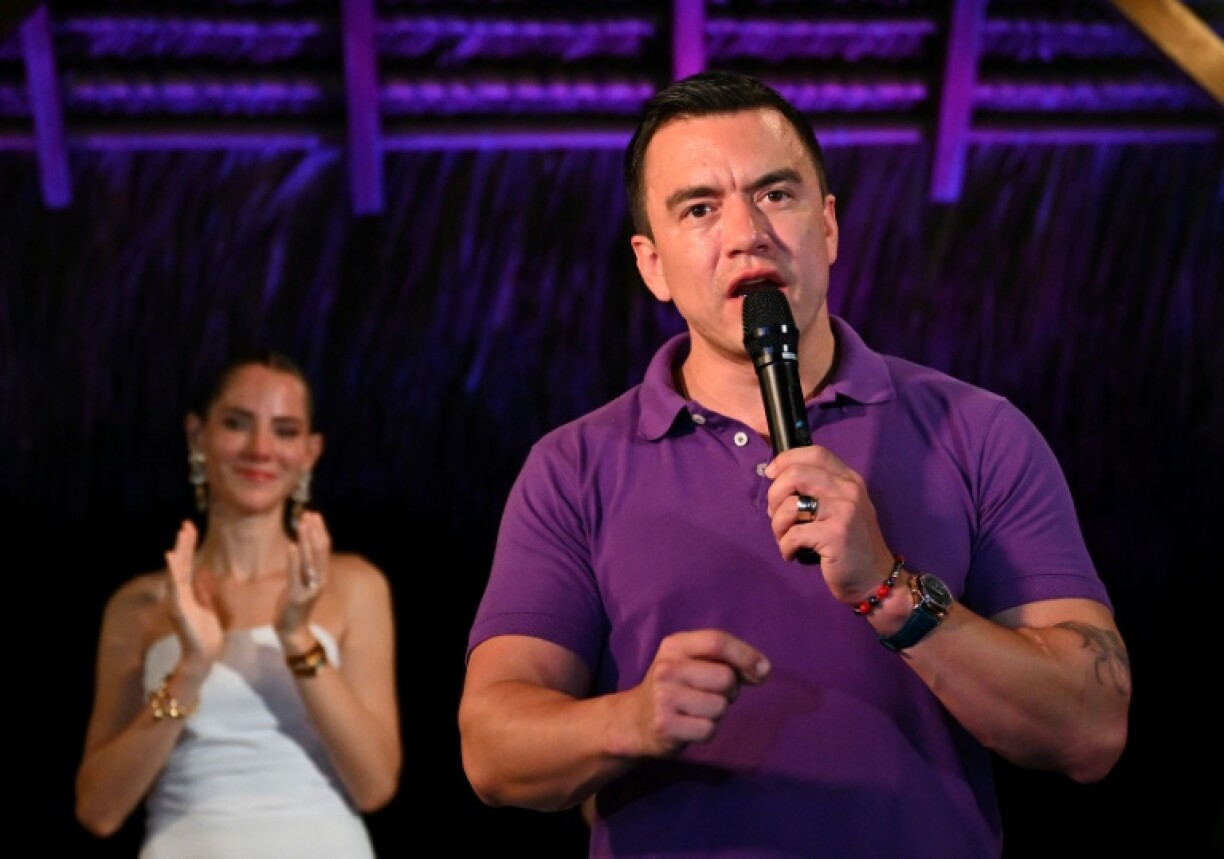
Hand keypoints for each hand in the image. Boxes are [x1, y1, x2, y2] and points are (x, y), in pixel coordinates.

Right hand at [164, 520, 223, 664]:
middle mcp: (179, 595)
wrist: (203, 657)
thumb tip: (204, 574)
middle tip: (187, 523)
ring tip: (181, 533)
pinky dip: (172, 572)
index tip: (191, 527)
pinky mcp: (179, 609)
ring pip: (177, 571)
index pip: (187, 564)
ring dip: (179, 551)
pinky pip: (175, 587)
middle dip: (184, 543)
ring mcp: (177, 601)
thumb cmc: (206, 635)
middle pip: (181, 564)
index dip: (188, 546)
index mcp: (187, 593)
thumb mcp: (209, 608)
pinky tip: (171, 558)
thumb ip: (204, 591)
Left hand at [276, 509, 329, 634]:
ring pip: (310, 560)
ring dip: (306, 540)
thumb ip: (304, 565)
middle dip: (315, 531)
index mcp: (321, 575)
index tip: (314, 514)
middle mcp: (319, 580)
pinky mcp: (297, 597)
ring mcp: (309, 589)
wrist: (292, 632)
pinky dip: (294, 560)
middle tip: (309, 514)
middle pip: (320, 551)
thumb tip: (301, 544)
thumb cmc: (294, 604)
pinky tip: (291, 545)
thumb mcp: (302, 581)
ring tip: (302, 524)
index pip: (323, 548)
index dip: (320, 530)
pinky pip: (295, 575)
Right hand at [626, 630, 769, 757]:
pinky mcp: (665, 725)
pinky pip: (709, 730)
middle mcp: (666, 668)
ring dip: (717, 713)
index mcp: (674, 646)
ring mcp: (663, 697)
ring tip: (697, 710)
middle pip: (725, 677)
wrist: (635, 719)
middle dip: (730, 691)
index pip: (717, 641)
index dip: (745, 655)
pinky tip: (690, 726)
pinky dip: (707, 731)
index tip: (764, 670)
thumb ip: (727, 661)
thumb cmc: (676, 687)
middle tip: (712, 694)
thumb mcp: (693, 663)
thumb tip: (763, 670)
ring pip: (720, 706)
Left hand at [763, 445, 894, 604]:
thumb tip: (777, 477)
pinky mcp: (836, 534)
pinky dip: (785, 547)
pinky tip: (792, 554)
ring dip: (778, 526)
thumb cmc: (850, 545)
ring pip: (790, 505)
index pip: (814, 453)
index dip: (786, 460)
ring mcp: (844, 511)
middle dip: (774, 495)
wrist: (874, 579)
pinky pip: (793, 534)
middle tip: (777, 517)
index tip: (771, 474)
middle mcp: (849, 490)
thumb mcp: (841, 508)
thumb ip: (819, 489)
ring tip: (786, 539)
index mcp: (849, 479)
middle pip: (795, 474)